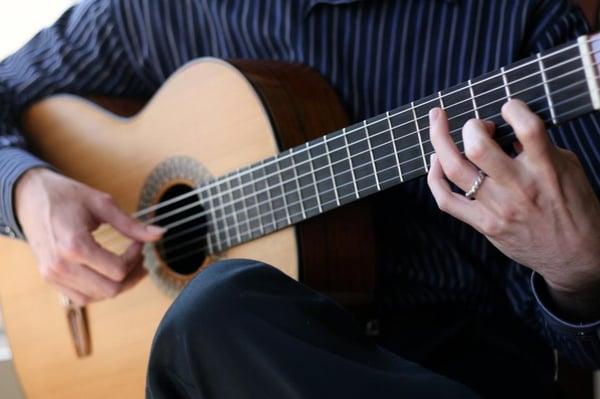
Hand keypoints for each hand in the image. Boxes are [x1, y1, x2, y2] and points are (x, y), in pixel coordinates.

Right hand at [15, 168, 164, 305]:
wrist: (29, 196)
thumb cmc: (64, 196)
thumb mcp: (102, 204)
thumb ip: (131, 224)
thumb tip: (160, 234)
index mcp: (74, 245)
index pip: (117, 270)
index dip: (136, 258)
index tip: (139, 243)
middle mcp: (61, 265)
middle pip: (110, 290)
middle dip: (131, 276)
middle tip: (139, 258)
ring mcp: (53, 274)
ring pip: (96, 297)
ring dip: (117, 285)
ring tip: (127, 265)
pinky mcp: (50, 278)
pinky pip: (80, 298)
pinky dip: (99, 290)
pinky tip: (108, 272)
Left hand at [427, 100, 599, 317]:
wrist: (577, 256)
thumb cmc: (574, 206)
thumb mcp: (568, 169)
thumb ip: (539, 148)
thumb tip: (506, 129)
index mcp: (546, 169)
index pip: (527, 128)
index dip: (513, 108)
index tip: (509, 107)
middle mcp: (519, 187)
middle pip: (478, 148)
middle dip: (470, 126)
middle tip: (475, 124)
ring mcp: (498, 208)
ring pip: (455, 170)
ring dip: (441, 141)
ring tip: (439, 124)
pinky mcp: (484, 225)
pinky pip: (446, 201)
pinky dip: (434, 178)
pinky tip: (436, 163)